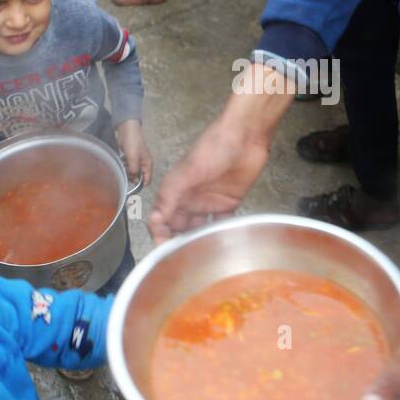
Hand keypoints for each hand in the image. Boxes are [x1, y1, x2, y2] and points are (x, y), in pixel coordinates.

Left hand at [116, 119, 152, 186]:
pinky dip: (124, 168)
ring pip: (132, 173)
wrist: (127, 130)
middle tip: (125, 173)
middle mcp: (143, 165)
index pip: (147, 181)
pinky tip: (121, 164)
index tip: (131, 184)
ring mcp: (137, 162)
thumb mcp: (133, 158)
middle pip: (139, 178)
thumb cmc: (132, 143)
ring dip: (127, 172)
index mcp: (148, 165)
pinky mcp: (130, 159)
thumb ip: (134, 171)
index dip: (140, 185)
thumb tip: (133, 181)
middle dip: (131, 178)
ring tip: (122, 167)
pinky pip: (128, 168)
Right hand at [147, 69, 294, 241]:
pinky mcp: (228, 203)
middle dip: (178, 243)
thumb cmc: (213, 148)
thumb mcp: (187, 172)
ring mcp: (209, 202)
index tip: (164, 252)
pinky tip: (221, 245)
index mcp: (175, 191)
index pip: (161, 219)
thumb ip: (170, 196)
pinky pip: (221, 224)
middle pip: (178, 227)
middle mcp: (189, 199)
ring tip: (201, 258)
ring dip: (198, 241)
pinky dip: (219, 234)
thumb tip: (154, 221)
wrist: (245, 137)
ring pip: (198, 229)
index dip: (160, 235)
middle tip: (183, 262)